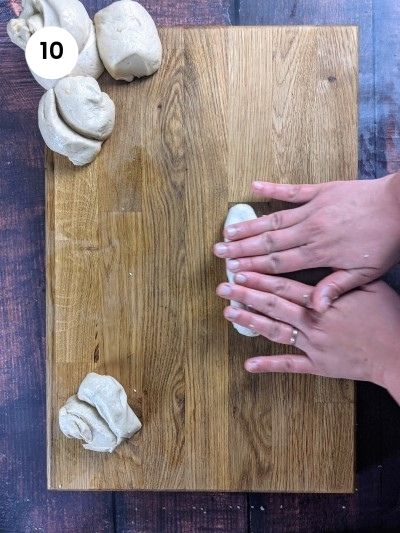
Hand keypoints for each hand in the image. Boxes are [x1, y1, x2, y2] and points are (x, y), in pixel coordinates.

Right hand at [213, 174, 399, 310]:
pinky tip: (252, 187)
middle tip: (218, 252)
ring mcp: (313, 208)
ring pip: (273, 219)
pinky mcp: (320, 191)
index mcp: (320, 253)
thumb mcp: (365, 274)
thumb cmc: (385, 242)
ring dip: (248, 226)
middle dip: (241, 249)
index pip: (278, 263)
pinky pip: (291, 190)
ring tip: (227, 231)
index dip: (253, 268)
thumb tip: (312, 307)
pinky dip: (271, 188)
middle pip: (268, 242)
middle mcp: (310, 230)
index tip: (233, 271)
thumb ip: (335, 288)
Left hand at [216, 274, 399, 403]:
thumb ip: (341, 279)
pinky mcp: (318, 365)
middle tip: (223, 288)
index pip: (284, 288)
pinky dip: (269, 365)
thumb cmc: (388, 317)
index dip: (259, 279)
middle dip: (246, 295)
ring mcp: (313, 346)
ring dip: (250, 322)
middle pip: (273, 306)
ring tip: (228, 313)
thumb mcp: (370, 287)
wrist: (398, 353)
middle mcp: (313, 323)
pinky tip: (249, 364)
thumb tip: (318, 271)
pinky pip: (290, 366)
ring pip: (275, 331)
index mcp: (323, 302)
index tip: (240, 271)